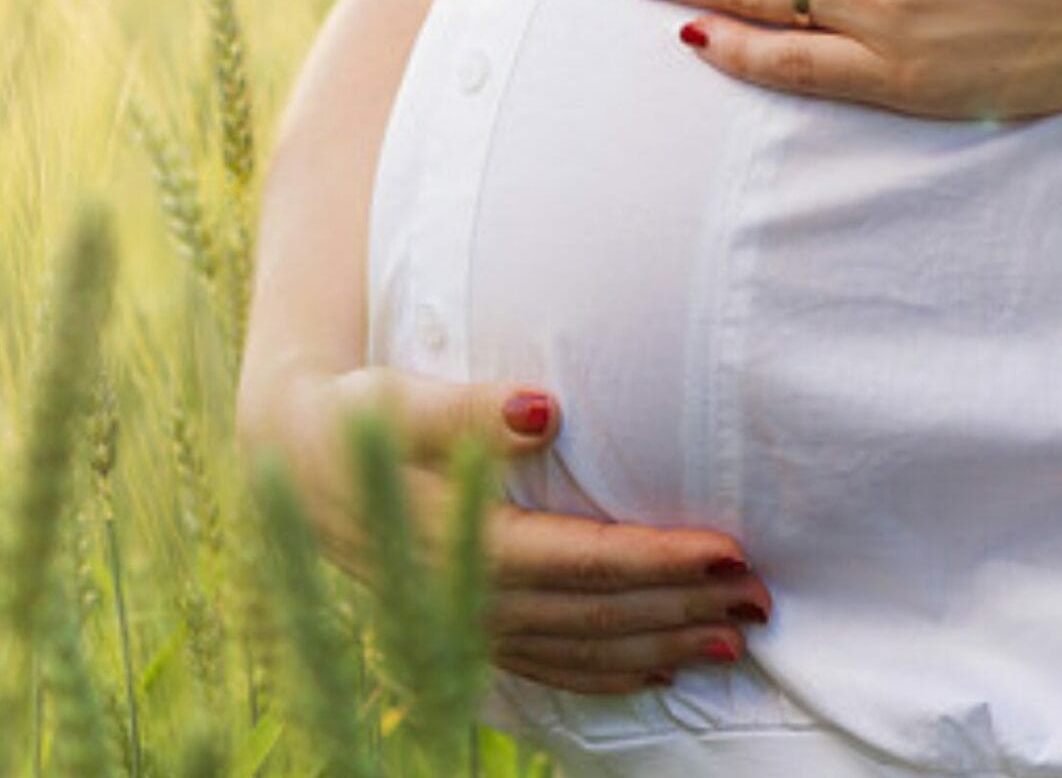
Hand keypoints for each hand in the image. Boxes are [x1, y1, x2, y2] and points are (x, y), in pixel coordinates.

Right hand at [240, 365, 771, 693]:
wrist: (289, 462)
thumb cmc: (354, 417)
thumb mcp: (395, 401)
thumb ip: (465, 410)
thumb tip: (542, 407)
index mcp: (455, 546)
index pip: (580, 562)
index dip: (658, 561)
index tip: (728, 552)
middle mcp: (464, 601)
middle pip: (595, 614)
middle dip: (684, 609)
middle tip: (763, 598)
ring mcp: (467, 625)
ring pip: (582, 649)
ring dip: (663, 646)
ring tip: (736, 640)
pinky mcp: (468, 630)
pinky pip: (552, 666)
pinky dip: (611, 670)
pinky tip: (661, 668)